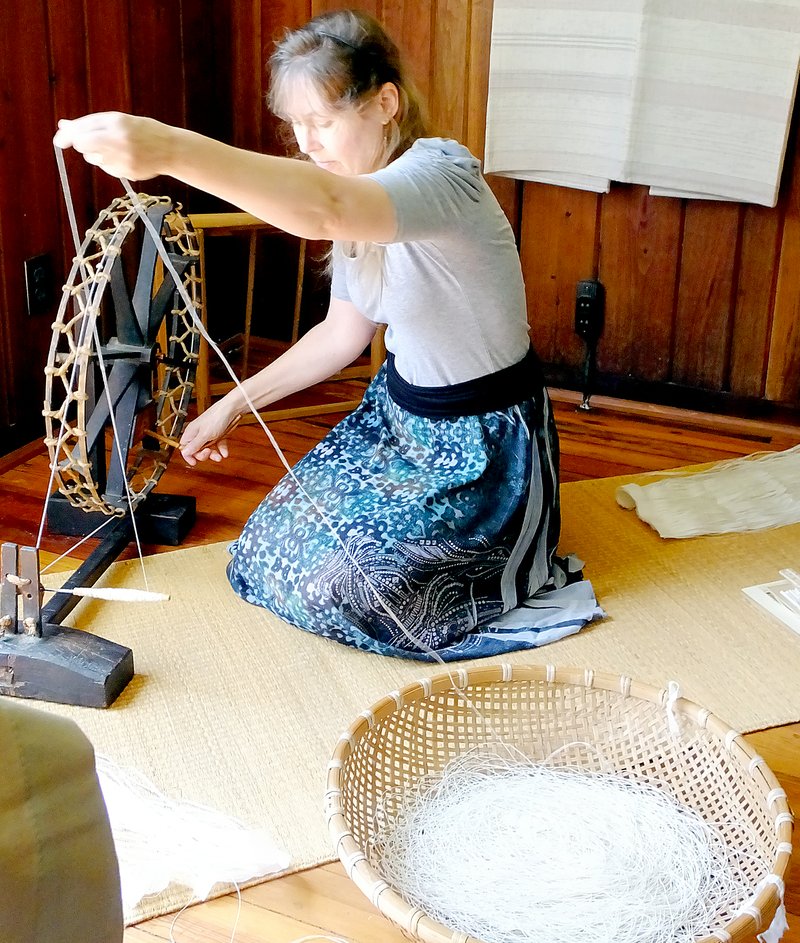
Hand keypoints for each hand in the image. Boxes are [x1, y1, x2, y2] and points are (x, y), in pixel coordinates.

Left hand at [53, 112, 172, 180]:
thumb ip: (90, 123)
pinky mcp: (127, 174)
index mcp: (117, 126)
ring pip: (94, 159)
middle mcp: (119, 145)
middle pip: (85, 148)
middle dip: (83, 143)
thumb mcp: (118, 120)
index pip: (81, 135)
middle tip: (94, 139)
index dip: (67, 137)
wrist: (171, 150)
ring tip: (117, 146)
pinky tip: (125, 157)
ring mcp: (124, 162)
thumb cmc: (143, 130)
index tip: (59, 141)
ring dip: (97, 152)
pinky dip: (110, 162)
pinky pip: (107, 168)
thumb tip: (63, 126)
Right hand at [179, 401, 240, 466]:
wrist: (232, 409)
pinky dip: (221, 449)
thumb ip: (194, 445)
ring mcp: (208, 433)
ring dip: (214, 454)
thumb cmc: (216, 418)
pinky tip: (225, 453)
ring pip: (208, 448)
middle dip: (203, 455)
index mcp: (191, 433)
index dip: (189, 456)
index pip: (185, 448)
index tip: (194, 463)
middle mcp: (198, 433)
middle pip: (197, 450)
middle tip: (209, 454)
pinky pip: (218, 444)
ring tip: (219, 457)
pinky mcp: (218, 433)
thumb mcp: (204, 435)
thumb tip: (184, 453)